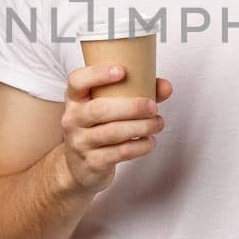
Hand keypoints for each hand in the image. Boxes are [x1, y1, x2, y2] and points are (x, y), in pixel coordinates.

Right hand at [58, 64, 171, 196]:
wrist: (77, 167)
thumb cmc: (97, 128)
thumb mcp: (107, 106)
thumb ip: (137, 92)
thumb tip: (166, 86)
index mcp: (75, 99)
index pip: (77, 81)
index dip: (97, 74)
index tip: (122, 71)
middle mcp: (72, 119)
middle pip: (99, 109)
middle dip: (131, 107)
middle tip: (153, 106)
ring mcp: (80, 143)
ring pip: (113, 133)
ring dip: (141, 127)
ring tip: (158, 123)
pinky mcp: (92, 163)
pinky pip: (120, 152)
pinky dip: (140, 146)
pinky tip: (150, 141)